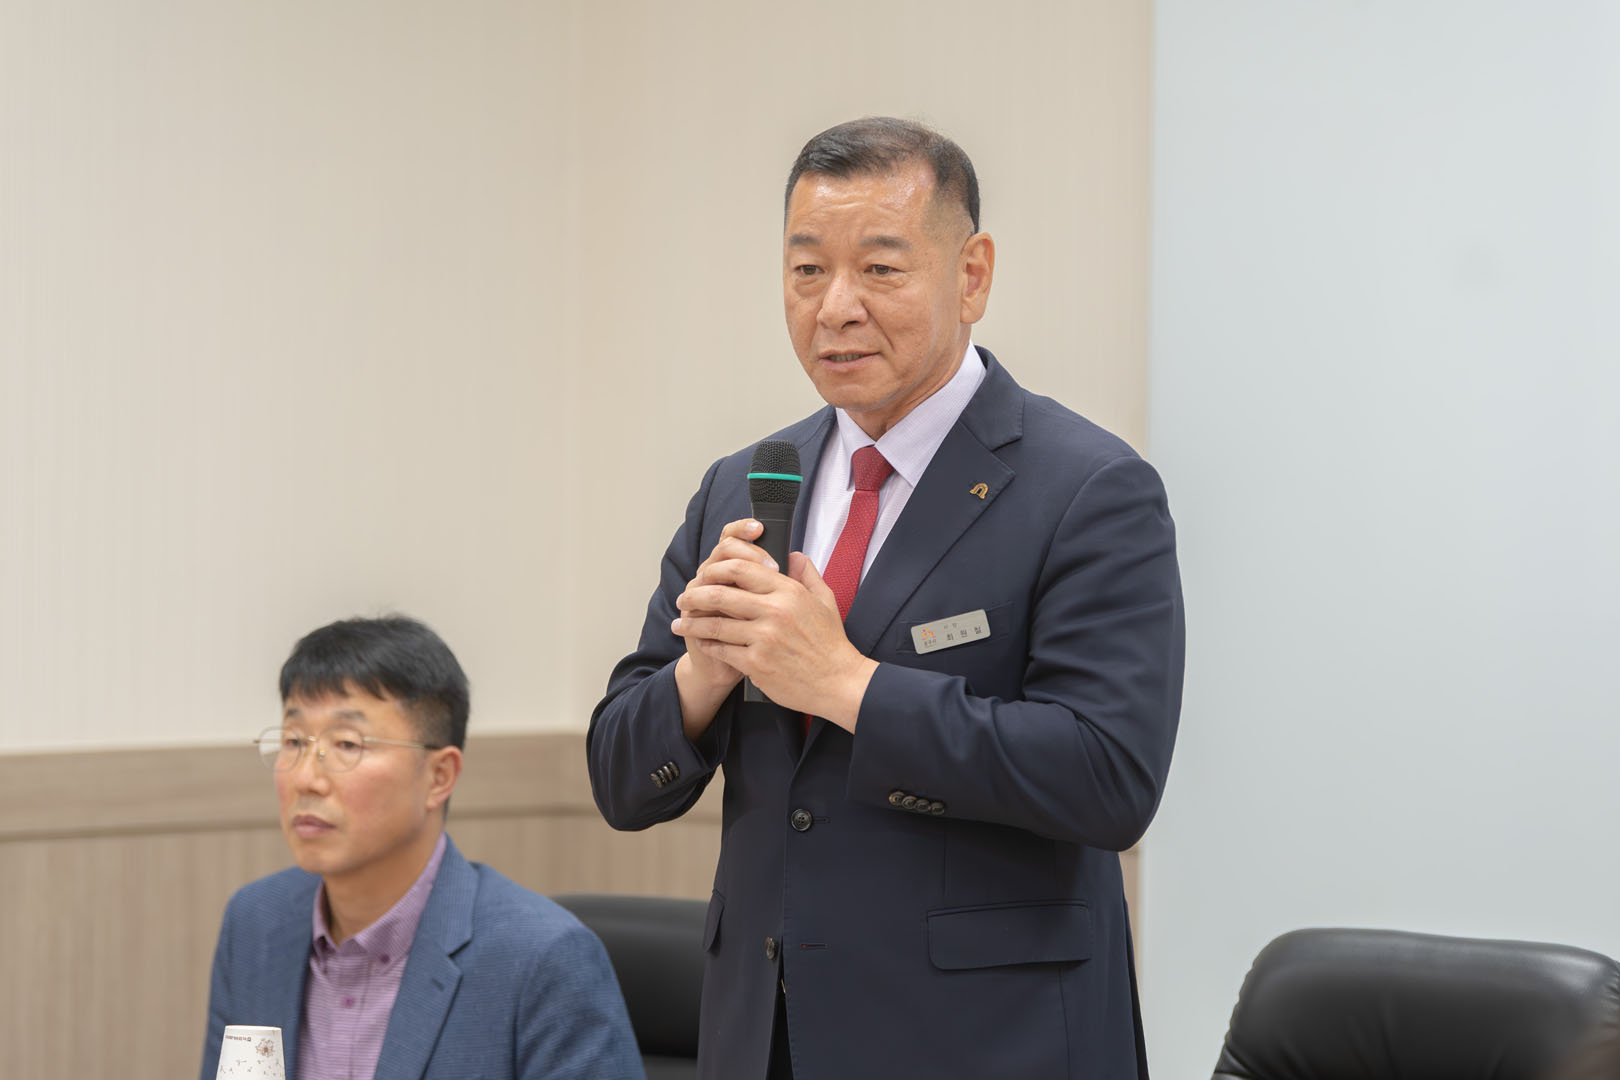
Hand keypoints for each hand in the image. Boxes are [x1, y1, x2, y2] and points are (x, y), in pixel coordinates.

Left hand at [673, 551, 877, 730]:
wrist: (839, 682)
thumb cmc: (831, 642)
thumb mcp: (825, 600)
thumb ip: (807, 573)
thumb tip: (792, 555)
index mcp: (788, 591)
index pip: (742, 568)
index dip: (717, 568)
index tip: (705, 573)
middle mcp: (774, 611)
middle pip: (720, 593)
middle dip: (694, 595)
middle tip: (683, 598)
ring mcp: (764, 638)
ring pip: (715, 624)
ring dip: (693, 623)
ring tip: (680, 623)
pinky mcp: (757, 663)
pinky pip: (723, 650)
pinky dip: (708, 646)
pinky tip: (701, 643)